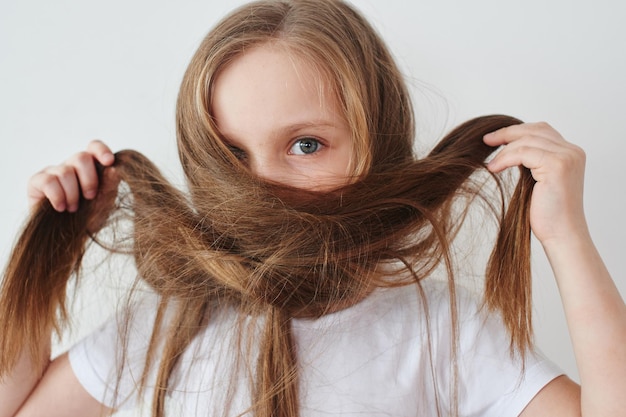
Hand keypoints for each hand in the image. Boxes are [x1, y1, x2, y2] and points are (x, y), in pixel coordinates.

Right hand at [27, 140, 115, 212]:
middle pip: (81, 157)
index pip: (94, 147)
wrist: (69, 238)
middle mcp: (71, 166)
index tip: (109, 162)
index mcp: (90, 167)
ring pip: (65, 171)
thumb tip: (114, 169)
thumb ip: (109, 186)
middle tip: (90, 197)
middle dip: (89, 180)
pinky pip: (48, 181)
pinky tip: (61, 208)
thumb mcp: (104, 203)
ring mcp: (53, 172)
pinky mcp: (37, 181)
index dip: (101, 150)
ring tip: (74, 209)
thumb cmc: (89, 218)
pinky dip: (58, 197)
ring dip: (73, 194)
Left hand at [483, 122, 587, 245]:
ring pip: (527, 140)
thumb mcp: (538, 182)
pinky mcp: (557, 165)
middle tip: (486, 140)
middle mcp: (572, 151)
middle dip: (508, 133)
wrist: (562, 235)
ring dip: (504, 150)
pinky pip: (523, 152)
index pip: (542, 130)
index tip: (495, 138)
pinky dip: (505, 158)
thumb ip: (532, 163)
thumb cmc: (548, 214)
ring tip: (490, 164)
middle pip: (535, 130)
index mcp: (571, 154)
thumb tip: (508, 149)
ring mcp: (567, 157)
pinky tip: (494, 168)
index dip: (517, 131)